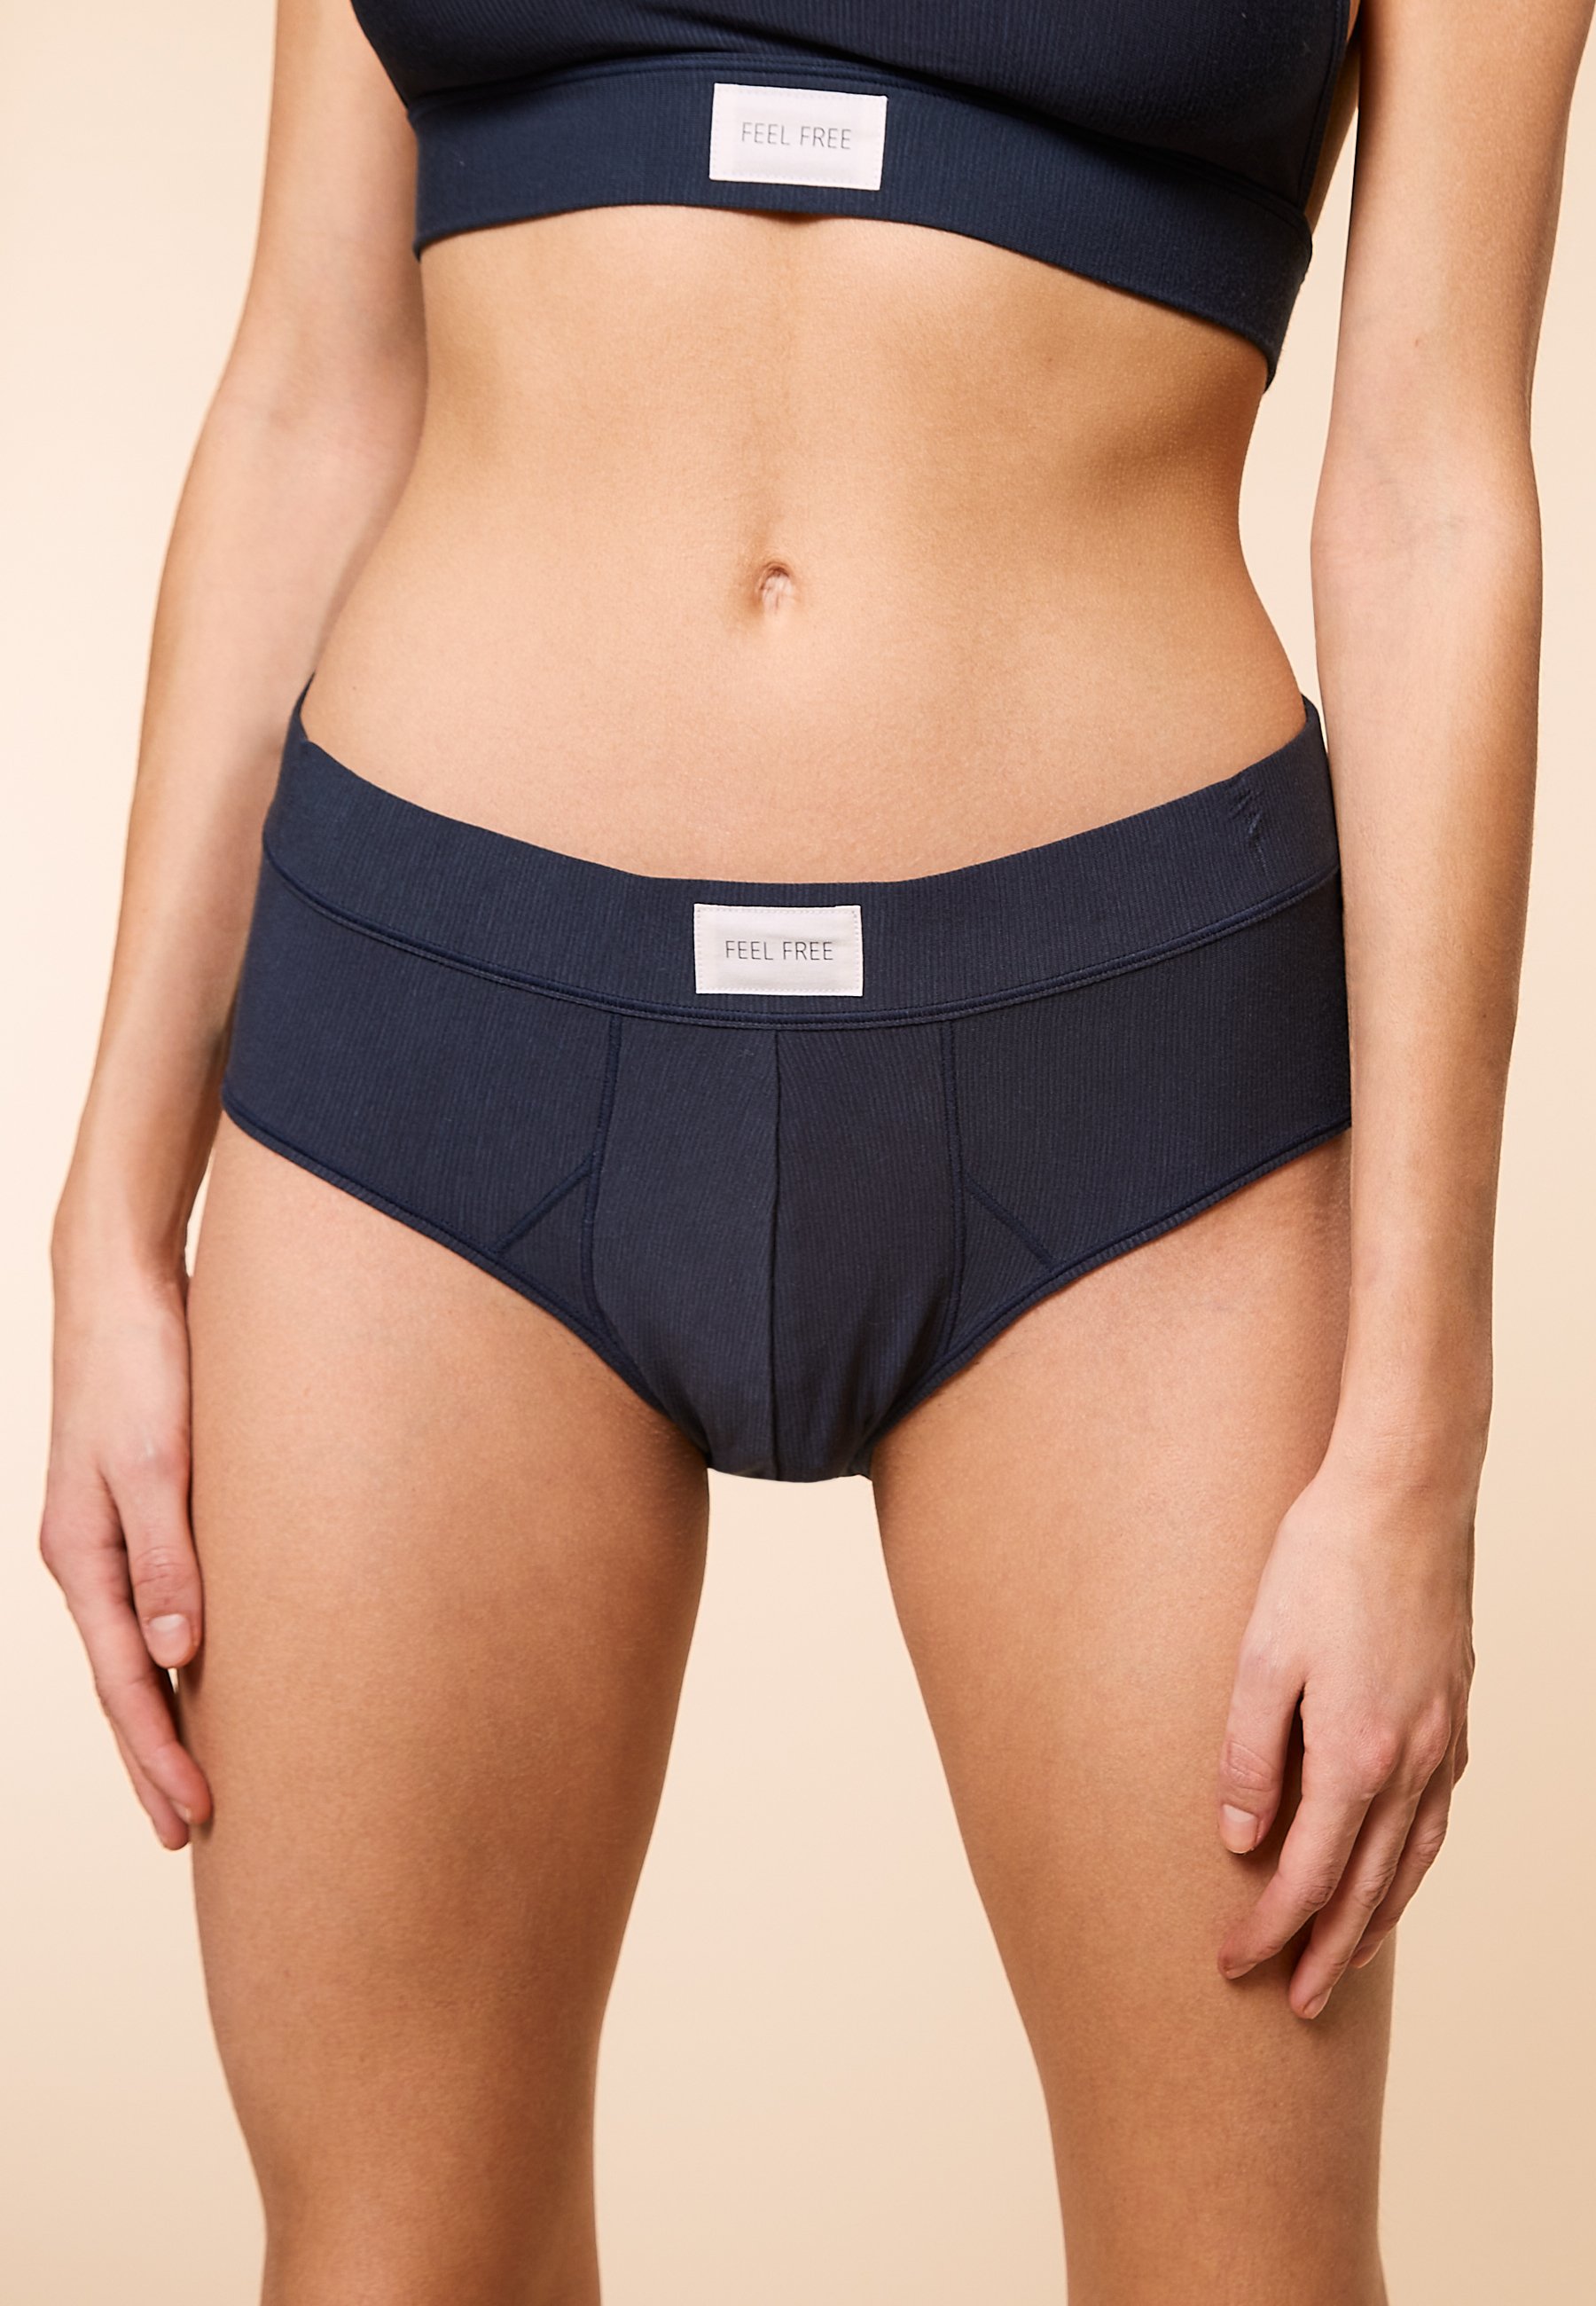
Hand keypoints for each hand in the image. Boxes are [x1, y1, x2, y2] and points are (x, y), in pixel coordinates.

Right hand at [40, 1251, 212, 1848]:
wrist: (122, 1284)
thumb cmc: (141, 1364)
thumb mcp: (155, 1461)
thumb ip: (169, 1558)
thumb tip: (180, 1657)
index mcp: (82, 1555)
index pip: (127, 1681)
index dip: (160, 1753)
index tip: (197, 1816)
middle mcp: (91, 1556)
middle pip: (125, 1680)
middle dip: (155, 1758)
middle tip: (193, 1834)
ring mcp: (112, 1533)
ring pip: (140, 1647)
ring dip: (165, 1713)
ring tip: (197, 1775)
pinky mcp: (144, 1506)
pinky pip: (158, 1602)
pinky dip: (177, 1651)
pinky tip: (203, 1672)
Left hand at [1214, 1438, 1474, 2017]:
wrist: (1405, 1494)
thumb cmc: (1322, 1563)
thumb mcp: (1260, 1656)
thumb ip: (1248, 1755)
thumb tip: (1238, 1839)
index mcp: (1355, 1756)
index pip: (1307, 1876)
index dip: (1267, 1929)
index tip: (1229, 1965)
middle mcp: (1409, 1763)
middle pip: (1367, 1888)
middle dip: (1326, 1953)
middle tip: (1293, 2004)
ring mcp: (1441, 1741)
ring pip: (1413, 1860)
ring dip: (1377, 1920)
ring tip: (1344, 1960)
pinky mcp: (1453, 1713)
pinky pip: (1436, 1816)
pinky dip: (1413, 1861)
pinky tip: (1395, 1866)